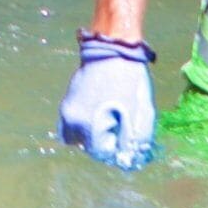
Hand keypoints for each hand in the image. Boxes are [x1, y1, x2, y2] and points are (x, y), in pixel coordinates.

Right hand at [57, 34, 157, 169]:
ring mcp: (66, 109)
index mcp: (88, 125)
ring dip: (93, 134)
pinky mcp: (67, 100)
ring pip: (77, 137)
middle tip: (120, 124)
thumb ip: (136, 141)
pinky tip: (100, 110)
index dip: (117, 148)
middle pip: (88, 147)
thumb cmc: (130, 79)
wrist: (113, 47)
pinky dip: (85, 124)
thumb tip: (129, 160)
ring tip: (109, 118)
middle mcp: (71, 120)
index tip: (126, 134)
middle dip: (105, 141)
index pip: (101, 154)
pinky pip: (73, 124)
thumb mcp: (141, 113)